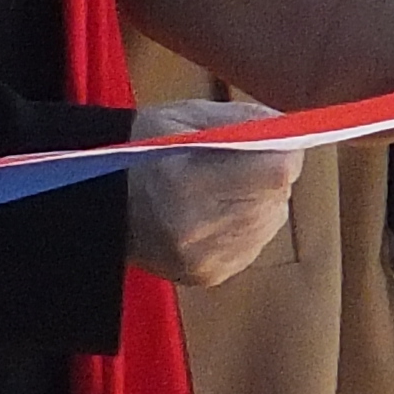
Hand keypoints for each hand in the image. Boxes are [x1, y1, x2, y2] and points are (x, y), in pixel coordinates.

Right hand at [125, 102, 300, 290]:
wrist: (98, 203)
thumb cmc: (145, 149)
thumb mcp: (187, 117)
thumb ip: (246, 120)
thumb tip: (294, 131)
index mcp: (186, 181)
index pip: (275, 173)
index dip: (283, 154)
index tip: (275, 144)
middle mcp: (196, 227)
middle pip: (276, 198)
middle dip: (270, 177)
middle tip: (240, 165)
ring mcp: (203, 258)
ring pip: (271, 221)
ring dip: (261, 202)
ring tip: (221, 189)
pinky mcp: (208, 275)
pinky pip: (255, 244)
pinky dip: (247, 226)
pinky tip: (216, 213)